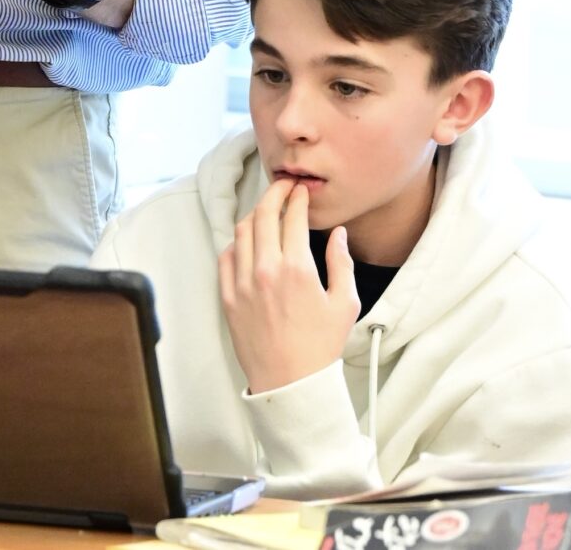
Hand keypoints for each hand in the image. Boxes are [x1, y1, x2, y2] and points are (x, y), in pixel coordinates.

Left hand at [218, 180, 360, 393]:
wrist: (290, 381)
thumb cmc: (320, 346)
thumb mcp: (344, 302)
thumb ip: (341, 262)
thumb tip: (338, 234)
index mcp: (297, 268)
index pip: (292, 216)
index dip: (297, 197)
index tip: (301, 191)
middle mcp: (265, 270)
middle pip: (262, 214)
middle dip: (273, 194)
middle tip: (283, 189)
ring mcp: (242, 283)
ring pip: (241, 232)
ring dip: (254, 215)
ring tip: (267, 212)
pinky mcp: (228, 297)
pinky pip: (226, 257)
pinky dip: (237, 243)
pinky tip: (249, 243)